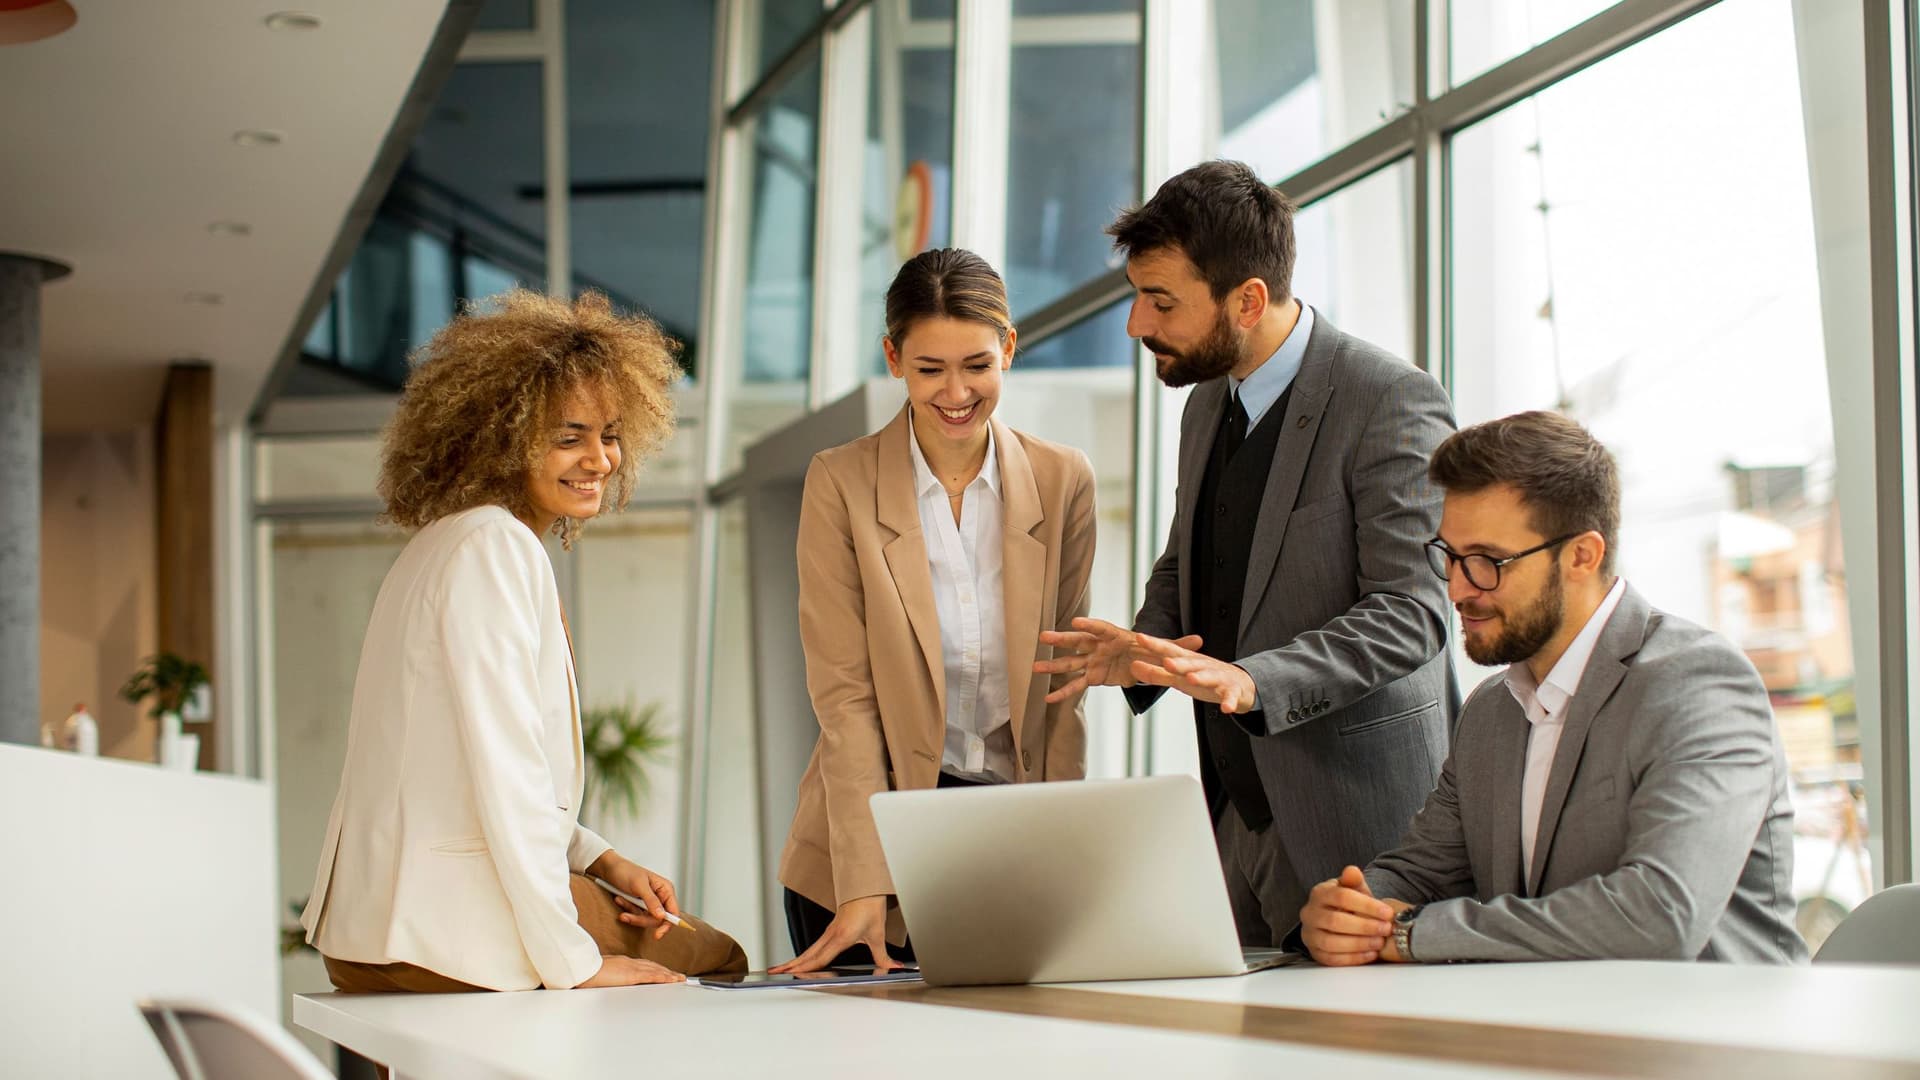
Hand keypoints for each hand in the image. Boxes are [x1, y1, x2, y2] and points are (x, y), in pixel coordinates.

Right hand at [577, 954, 684, 986]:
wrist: (581, 971)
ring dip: (669, 974)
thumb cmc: (585, 974)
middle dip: (665, 971)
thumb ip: (607, 976)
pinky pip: (652, 976)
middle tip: (677, 976)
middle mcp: (628, 962)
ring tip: (679, 979)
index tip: (663, 972)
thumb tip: (608, 981)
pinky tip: (672, 980)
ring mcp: (631, 968)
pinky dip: (664, 977)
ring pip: (655, 970)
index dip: (654, 968)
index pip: (642, 965)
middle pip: (652, 966)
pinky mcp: (631, 975)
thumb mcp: (598, 974)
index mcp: (621, 963)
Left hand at [597, 857, 681, 940]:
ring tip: (619, 900)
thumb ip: (651, 901)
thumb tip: (662, 917)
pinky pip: (636, 915)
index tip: (657, 935)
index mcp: (666, 889)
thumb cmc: (626, 871)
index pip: (673, 912)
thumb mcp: (639, 885)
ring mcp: (650, 902)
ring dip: (631, 913)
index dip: (667, 924)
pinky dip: (627, 910)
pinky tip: (619, 900)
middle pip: (658, 919)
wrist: (609, 869)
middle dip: (641, 919)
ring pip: (645, 919)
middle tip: (626, 916)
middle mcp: (660, 897)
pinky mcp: (640, 906)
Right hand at [768, 895, 898, 974]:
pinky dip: (804, 955)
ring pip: (808, 950)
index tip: (793, 975)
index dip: (807, 969)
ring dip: (794, 960)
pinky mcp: (831, 930)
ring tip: (780, 968)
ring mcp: (829, 932)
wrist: (866, 887)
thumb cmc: (870, 905)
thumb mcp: (878, 933)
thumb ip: (883, 955)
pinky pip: (814, 946)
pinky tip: (801, 960)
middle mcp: (831, 935)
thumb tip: (892, 967)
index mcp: (841, 937)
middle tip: (774, 973)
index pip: (821, 958)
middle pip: (807, 955)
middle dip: (791, 965)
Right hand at [1035, 618, 1202, 703]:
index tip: (1076, 621)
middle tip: (1044, 636)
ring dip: (1054, 665)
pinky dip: (1063, 693)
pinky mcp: (1093, 676)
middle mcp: (1100, 646)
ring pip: (1071, 663)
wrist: (1142, 662)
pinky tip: (1048, 699)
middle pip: (1079, 642)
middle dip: (1062, 639)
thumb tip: (1200, 640)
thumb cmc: (1149, 651)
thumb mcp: (1165, 651)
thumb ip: (1178, 646)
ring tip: (1035, 667)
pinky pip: (1076, 685)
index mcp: (1116, 636)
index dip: (1090, 625)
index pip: (1102, 628)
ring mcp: (1093, 661)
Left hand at [1128, 633, 1259, 713]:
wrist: (1242, 685)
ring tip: (1192, 679)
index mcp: (1188, 661)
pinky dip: (1229, 701)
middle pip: (1190, 662)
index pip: (1169, 651)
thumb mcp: (1179, 677)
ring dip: (1201, 677)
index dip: (1155, 644)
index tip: (1139, 637)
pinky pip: (1231, 697)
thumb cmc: (1205, 679)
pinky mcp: (1232, 691)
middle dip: (1178, 662)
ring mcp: (1219, 677)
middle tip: (1166, 661)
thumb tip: (1133, 667)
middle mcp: (1203, 666)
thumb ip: (1156, 673)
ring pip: (1210, 676)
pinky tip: (1226, 709)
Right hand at [1299, 866, 1394, 966]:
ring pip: (1331, 943)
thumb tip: (1352, 871)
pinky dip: (1353, 958)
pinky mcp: (1315, 953)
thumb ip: (1354, 881)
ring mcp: (1310, 935)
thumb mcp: (1352, 889)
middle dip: (1365, 926)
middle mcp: (1310, 914)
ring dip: (1359, 944)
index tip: (1387, 912)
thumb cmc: (1346, 904)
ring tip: (1379, 942)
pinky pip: (1332, 960)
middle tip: (1386, 929)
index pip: (1342, 897)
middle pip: (1335, 921)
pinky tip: (1370, 954)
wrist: (1336, 920)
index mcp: (1319, 893)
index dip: (1367, 905)